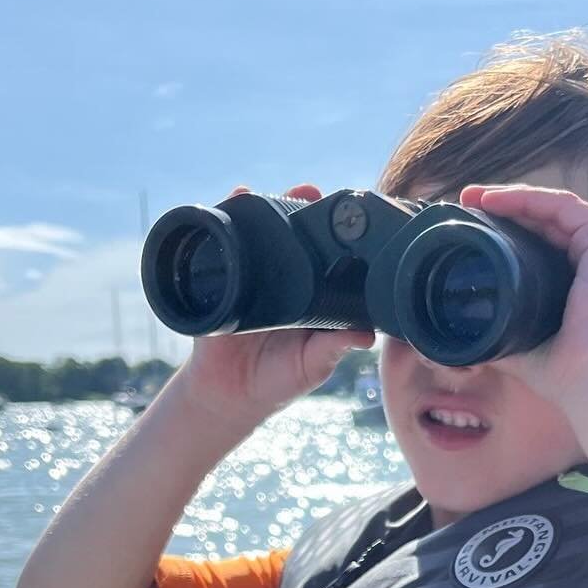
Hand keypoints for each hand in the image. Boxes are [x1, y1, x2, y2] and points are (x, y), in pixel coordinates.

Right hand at [180, 183, 373, 434]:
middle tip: (308, 192)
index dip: (333, 232)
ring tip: (267, 190)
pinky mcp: (221, 280)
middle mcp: (281, 277)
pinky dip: (226, 217)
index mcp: (309, 292)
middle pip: (290, 232)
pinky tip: (234, 198)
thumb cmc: (279, 380)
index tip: (345, 213)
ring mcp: (250, 275)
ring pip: (257, 231)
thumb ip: (336, 347)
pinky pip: (222, 243)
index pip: (323, 252)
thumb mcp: (314, 364)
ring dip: (261, 205)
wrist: (229, 397)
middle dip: (298, 206)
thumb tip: (366, 334)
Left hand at [457, 183, 587, 419]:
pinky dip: (529, 199)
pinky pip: (564, 206)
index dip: (513, 232)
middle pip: (552, 224)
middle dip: (509, 209)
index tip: (475, 228)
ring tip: (476, 197)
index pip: (551, 246)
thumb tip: (465, 334)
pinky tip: (497, 200)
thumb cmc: (569, 377)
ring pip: (556, 209)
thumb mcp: (525, 348)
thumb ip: (501, 334)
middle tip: (469, 204)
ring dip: (514, 198)